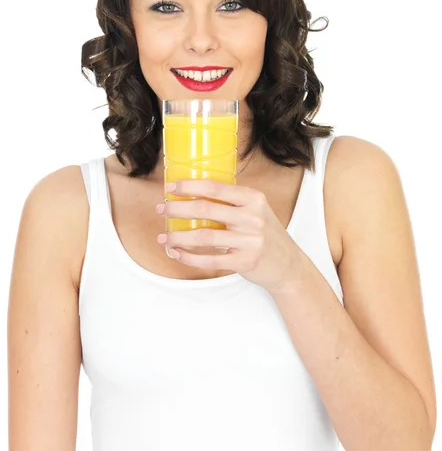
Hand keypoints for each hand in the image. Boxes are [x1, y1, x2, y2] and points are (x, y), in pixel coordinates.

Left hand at [155, 178, 307, 293]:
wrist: (288, 264)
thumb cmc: (266, 234)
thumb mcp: (256, 210)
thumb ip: (232, 202)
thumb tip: (194, 194)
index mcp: (253, 198)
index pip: (215, 187)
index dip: (189, 186)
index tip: (170, 187)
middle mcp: (252, 217)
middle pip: (205, 209)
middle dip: (177, 209)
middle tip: (161, 209)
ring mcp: (250, 240)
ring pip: (204, 236)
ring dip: (178, 237)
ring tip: (164, 237)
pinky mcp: (245, 262)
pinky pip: (210, 260)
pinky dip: (189, 257)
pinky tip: (177, 253)